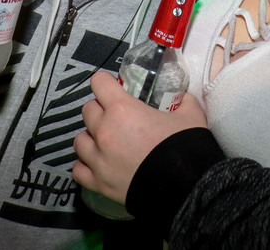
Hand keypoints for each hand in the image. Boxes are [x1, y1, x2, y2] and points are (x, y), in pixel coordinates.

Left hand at [73, 71, 207, 203]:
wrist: (186, 186)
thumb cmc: (185, 147)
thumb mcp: (191, 114)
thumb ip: (182, 101)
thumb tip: (181, 98)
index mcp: (122, 109)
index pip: (99, 83)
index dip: (106, 82)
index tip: (112, 86)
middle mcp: (104, 131)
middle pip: (88, 110)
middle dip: (100, 109)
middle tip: (115, 116)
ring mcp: (98, 159)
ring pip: (80, 139)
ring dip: (91, 137)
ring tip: (105, 141)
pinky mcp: (98, 183)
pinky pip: (78, 169)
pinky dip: (85, 165)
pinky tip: (97, 164)